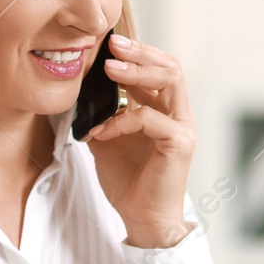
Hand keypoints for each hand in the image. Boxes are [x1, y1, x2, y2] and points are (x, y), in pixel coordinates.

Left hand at [85, 34, 195, 248]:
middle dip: (140, 52)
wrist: (142, 218)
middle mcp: (178, 115)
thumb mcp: (107, 140)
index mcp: (164, 110)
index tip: (108, 45)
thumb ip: (103, 114)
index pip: (158, 68)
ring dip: (137, 72)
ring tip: (110, 69)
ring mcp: (182, 127)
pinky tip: (101, 130)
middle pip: (170, 66)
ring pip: (170, 81)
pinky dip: (122, 120)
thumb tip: (81, 91)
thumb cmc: (128, 182)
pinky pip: (150, 119)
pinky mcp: (179, 144)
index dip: (136, 54)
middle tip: (112, 45)